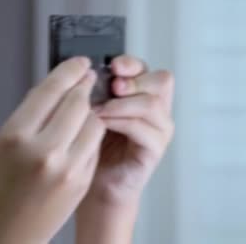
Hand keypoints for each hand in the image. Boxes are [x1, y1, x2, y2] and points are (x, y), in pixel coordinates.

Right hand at [0, 57, 105, 243]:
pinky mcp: (82, 182)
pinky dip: (91, 133)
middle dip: (83, 86)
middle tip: (86, 77)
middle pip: (76, 102)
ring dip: (90, 110)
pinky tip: (83, 131)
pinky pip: (94, 145)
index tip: (78, 63)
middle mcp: (44, 151)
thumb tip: (55, 90)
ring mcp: (67, 168)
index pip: (50, 91)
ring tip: (84, 107)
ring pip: (93, 122)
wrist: (4, 236)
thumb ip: (27, 117)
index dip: (68, 71)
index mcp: (15, 137)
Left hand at [85, 55, 174, 206]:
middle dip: (135, 80)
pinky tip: (102, 124)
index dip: (130, 63)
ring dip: (122, 103)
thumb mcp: (91, 109)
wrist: (93, 182)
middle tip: (113, 86)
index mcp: (139, 92)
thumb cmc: (91, 144)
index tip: (112, 66)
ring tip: (99, 109)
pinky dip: (122, 122)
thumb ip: (94, 89)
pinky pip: (144, 129)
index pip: (144, 68)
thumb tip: (84, 70)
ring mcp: (159, 129)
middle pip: (161, 80)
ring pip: (152, 104)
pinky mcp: (155, 149)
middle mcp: (155, 108)